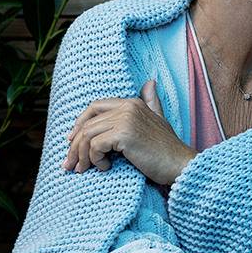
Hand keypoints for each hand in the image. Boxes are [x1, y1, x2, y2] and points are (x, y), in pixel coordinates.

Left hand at [64, 80, 193, 186]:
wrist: (180, 165)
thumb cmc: (167, 149)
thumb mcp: (159, 120)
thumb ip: (151, 102)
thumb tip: (149, 82)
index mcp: (132, 103)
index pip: (94, 107)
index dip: (79, 124)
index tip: (72, 142)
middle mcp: (128, 107)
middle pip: (87, 123)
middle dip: (75, 145)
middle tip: (70, 164)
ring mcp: (126, 119)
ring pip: (88, 135)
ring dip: (82, 155)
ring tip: (84, 170)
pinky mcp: (124, 135)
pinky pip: (95, 146)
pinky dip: (95, 160)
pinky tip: (105, 168)